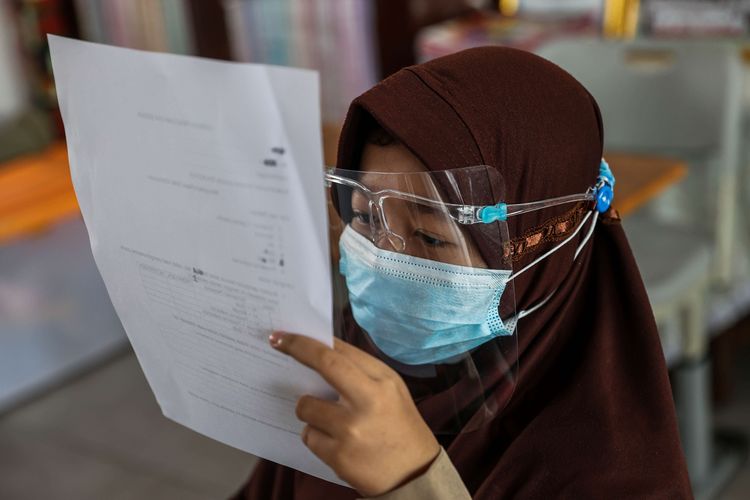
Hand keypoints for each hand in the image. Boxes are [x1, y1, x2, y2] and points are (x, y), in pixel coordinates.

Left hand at [269, 331, 439, 496]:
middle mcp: (368, 401)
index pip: (338, 352)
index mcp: (382, 381)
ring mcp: (351, 430)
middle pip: (323, 364)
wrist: (415, 474)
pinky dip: (317, 437)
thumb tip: (321, 349)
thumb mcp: (391, 389)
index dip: (307, 341)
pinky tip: (336, 442)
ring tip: (331, 421)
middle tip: (276, 343)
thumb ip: (359, 370)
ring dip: (310, 411)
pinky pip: (309, 436)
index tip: (284, 336)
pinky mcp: (338, 456)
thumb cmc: (399, 425)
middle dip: (294, 349)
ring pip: (306, 407)